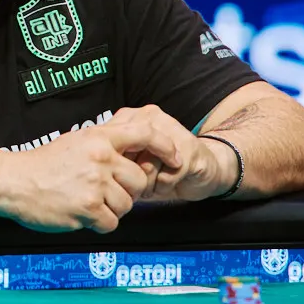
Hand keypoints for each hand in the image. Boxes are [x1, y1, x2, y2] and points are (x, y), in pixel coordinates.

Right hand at [0, 118, 180, 233]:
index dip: (165, 145)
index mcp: (99, 138)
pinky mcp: (87, 209)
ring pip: (127, 204)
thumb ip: (105, 143)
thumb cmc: (44, 163)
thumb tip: (134, 148)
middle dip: (126, 189)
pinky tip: (83, 214)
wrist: (14, 182)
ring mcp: (95, 184)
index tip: (175, 157)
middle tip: (105, 190)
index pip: (145, 133)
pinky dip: (100, 223)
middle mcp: (101, 158)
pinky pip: (111, 223)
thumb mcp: (77, 141)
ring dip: (111, 208)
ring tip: (88, 200)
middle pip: (139, 180)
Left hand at [111, 105, 225, 201]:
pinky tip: (168, 183)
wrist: (204, 167)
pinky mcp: (189, 149)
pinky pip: (166, 177)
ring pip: (146, 168)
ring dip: (148, 185)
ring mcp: (171, 129)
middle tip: (139, 183)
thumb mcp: (132, 160)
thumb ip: (115, 158)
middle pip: (127, 158)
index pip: (111, 145)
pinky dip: (164, 187)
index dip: (115, 167)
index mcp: (132, 116)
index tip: (122, 174)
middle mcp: (151, 117)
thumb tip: (98, 172)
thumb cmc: (162, 167)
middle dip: (131, 178)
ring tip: (154, 182)